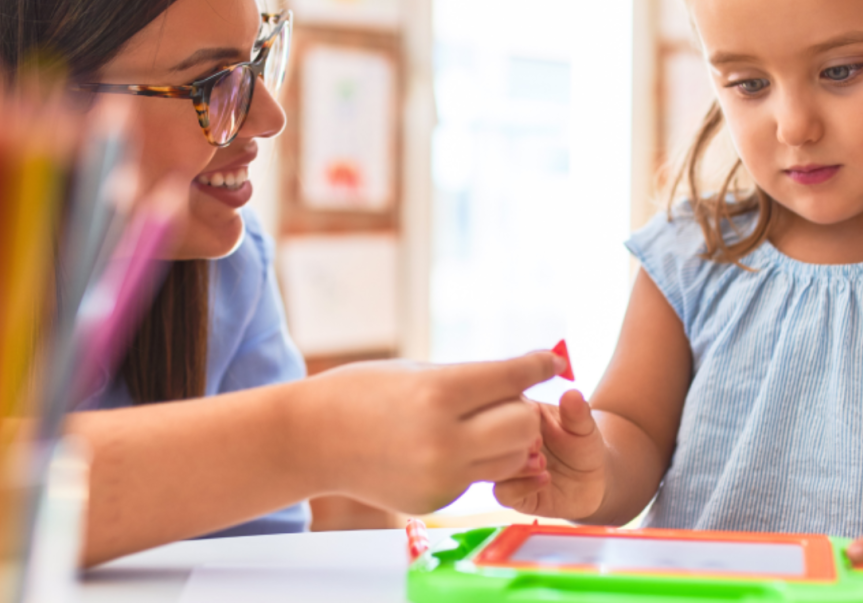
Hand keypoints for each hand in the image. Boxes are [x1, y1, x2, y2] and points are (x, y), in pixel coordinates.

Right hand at [295, 350, 565, 514]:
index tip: (552, 361)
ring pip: (510, 458)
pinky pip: (479, 479)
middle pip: (523, 424)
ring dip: (506, 438)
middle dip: (520, 407)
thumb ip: (470, 379)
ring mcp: (440, 476)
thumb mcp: (417, 372)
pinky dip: (474, 461)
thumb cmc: (361, 393)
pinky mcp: (434, 500)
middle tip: (504, 397)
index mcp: (439, 394)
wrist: (310, 440)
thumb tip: (523, 379)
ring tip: (479, 423)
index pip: (513, 377)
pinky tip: (447, 447)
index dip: (538, 365)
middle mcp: (444, 440)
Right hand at [493, 389, 607, 519]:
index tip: (534, 417)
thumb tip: (572, 394)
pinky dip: (522, 487)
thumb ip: (577, 413)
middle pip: (486, 437)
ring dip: (516, 466)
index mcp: (516, 413)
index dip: (511, 411)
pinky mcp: (512, 493)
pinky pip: (502, 493)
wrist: (593, 480)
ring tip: (542, 463)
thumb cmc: (583, 445)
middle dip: (510, 441)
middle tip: (537, 444)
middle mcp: (504, 441)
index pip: (498, 404)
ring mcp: (505, 467)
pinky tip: (545, 479)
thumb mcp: (584, 427)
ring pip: (490, 466)